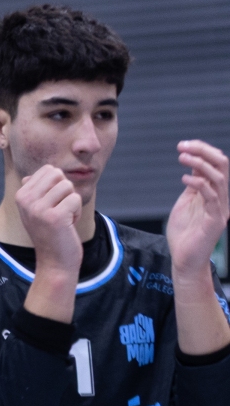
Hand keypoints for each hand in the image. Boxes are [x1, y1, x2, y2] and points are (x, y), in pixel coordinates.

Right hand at [16, 164, 83, 274]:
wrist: (54, 261)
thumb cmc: (49, 233)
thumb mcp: (35, 210)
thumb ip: (34, 191)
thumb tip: (29, 176)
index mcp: (21, 195)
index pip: (48, 170)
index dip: (57, 186)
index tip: (51, 204)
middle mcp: (26, 200)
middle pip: (58, 175)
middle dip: (65, 191)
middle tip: (59, 210)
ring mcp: (39, 209)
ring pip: (68, 186)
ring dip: (71, 203)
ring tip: (63, 218)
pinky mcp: (55, 217)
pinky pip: (75, 199)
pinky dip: (77, 212)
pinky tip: (67, 225)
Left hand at [167, 141, 228, 274]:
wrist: (185, 260)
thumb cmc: (184, 233)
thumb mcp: (187, 203)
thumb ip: (193, 186)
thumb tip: (193, 167)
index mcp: (216, 193)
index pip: (217, 164)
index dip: (203, 151)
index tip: (184, 145)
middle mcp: (222, 198)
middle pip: (223, 166)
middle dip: (204, 152)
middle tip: (183, 146)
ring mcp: (221, 209)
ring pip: (220, 178)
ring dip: (201, 164)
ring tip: (182, 158)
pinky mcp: (216, 220)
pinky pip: (211, 197)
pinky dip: (199, 184)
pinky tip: (184, 178)